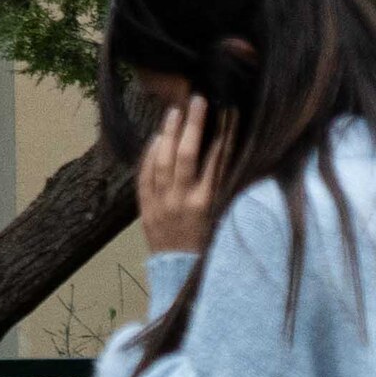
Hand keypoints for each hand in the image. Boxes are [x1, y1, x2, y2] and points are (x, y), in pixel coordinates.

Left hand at [134, 90, 221, 258]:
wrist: (181, 277)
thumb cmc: (211, 248)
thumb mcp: (225, 220)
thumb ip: (225, 190)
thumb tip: (232, 156)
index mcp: (207, 204)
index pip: (215, 161)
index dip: (221, 134)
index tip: (225, 112)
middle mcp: (182, 201)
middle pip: (185, 153)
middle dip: (191, 124)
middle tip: (196, 100)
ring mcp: (160, 204)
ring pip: (161, 160)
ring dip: (167, 133)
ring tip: (173, 111)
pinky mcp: (145, 209)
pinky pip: (144, 176)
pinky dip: (149, 155)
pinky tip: (155, 138)